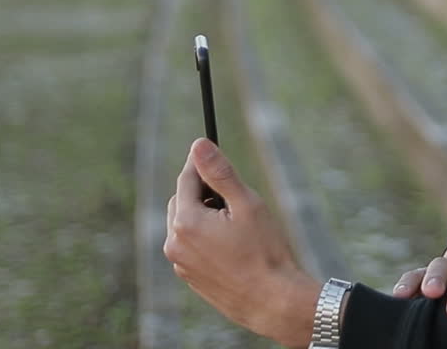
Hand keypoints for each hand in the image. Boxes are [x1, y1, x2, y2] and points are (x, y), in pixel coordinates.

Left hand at [164, 138, 320, 347]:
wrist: (272, 301)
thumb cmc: (264, 251)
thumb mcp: (247, 203)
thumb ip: (220, 173)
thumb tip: (199, 144)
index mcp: (186, 221)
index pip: (186, 178)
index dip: (202, 163)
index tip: (215, 153)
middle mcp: (175, 242)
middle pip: (182, 200)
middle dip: (203, 191)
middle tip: (234, 195)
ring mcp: (180, 262)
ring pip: (185, 223)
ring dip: (203, 214)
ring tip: (236, 223)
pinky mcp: (189, 276)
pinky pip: (190, 245)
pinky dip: (204, 237)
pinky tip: (232, 244)